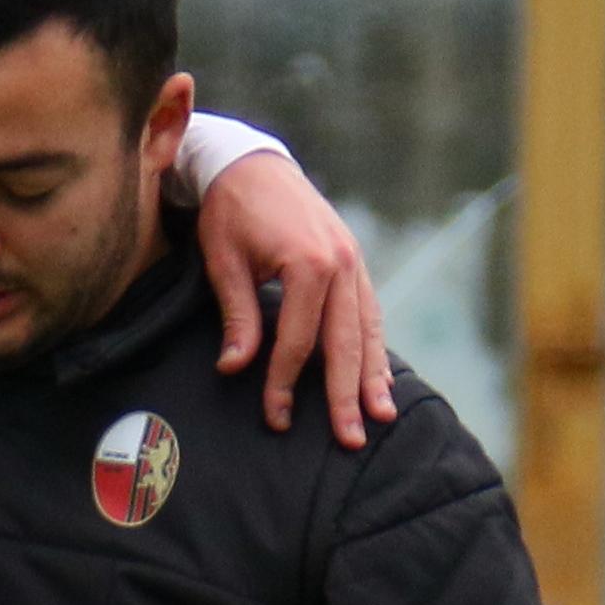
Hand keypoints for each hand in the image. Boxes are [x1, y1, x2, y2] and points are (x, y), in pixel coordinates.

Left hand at [188, 152, 395, 446]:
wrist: (250, 164)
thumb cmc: (230, 212)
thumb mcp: (223, 262)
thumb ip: (238, 316)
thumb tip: (234, 368)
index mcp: (309, 263)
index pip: (298, 340)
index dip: (285, 382)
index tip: (276, 417)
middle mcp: (342, 263)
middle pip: (346, 343)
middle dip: (347, 396)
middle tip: (349, 440)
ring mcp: (354, 262)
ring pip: (368, 330)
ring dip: (373, 377)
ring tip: (380, 417)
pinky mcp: (354, 263)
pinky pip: (370, 312)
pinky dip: (375, 346)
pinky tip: (380, 378)